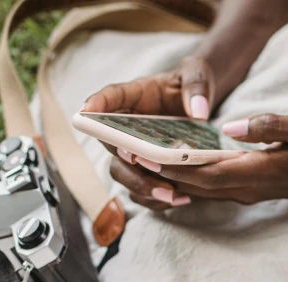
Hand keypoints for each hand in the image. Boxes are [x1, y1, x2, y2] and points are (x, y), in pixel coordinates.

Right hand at [82, 56, 216, 208]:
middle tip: (138, 161)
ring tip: (169, 194)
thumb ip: (197, 87)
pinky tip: (180, 199)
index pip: (109, 97)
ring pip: (122, 171)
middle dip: (122, 155)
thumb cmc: (192, 85)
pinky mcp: (148, 170)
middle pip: (111, 143)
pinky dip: (156, 199)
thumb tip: (199, 112)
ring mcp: (135, 150)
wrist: (201, 107)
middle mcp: (127, 125)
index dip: (95, 105)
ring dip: (140, 185)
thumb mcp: (198, 76)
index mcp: (135, 95)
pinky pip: (142, 189)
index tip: (85, 111)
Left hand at [118, 110, 287, 208]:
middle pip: (195, 186)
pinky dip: (189, 181)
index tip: (141, 154)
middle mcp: (248, 188)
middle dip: (160, 174)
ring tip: (140, 162)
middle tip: (126, 157)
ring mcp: (249, 191)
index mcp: (258, 172)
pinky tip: (173, 170)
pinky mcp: (250, 188)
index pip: (204, 173)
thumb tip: (231, 127)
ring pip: (201, 191)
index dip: (171, 166)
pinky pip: (212, 189)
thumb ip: (270, 125)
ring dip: (170, 179)